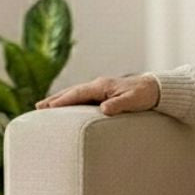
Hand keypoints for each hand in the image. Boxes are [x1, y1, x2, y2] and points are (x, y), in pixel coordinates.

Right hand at [36, 73, 159, 114]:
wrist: (157, 88)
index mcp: (102, 86)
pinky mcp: (104, 93)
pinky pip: (83, 97)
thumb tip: (103, 109)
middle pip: (71, 92)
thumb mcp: (133, 101)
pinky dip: (71, 100)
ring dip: (60, 99)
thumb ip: (118, 105)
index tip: (46, 108)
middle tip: (37, 107)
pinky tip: (67, 107)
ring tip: (45, 107)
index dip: (61, 101)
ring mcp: (100, 88)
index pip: (77, 93)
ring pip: (76, 93)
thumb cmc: (145, 95)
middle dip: (54, 99)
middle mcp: (99, 85)